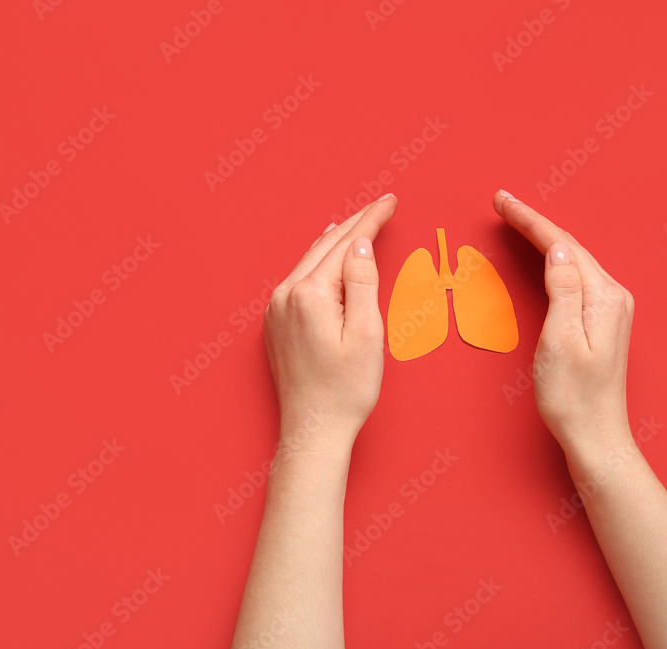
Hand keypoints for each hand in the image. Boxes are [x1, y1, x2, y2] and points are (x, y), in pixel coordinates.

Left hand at [264, 194, 396, 453]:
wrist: (313, 430)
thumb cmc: (345, 390)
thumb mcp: (367, 334)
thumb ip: (363, 282)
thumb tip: (359, 243)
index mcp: (309, 294)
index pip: (345, 244)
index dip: (371, 220)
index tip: (390, 201)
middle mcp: (285, 296)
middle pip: (325, 247)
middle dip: (355, 224)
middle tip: (381, 205)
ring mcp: (276, 310)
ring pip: (310, 261)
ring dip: (335, 241)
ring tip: (356, 222)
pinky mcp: (276, 324)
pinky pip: (299, 280)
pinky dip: (319, 263)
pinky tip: (327, 258)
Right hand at [493, 190, 634, 461]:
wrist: (595, 436)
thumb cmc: (573, 397)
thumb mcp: (561, 341)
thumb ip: (563, 290)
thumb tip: (559, 250)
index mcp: (603, 297)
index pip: (562, 246)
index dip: (530, 221)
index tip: (501, 201)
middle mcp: (613, 297)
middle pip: (570, 247)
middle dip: (535, 223)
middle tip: (502, 203)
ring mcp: (610, 309)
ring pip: (573, 260)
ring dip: (545, 238)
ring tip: (517, 220)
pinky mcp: (601, 321)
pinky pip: (575, 277)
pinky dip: (554, 260)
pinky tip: (544, 255)